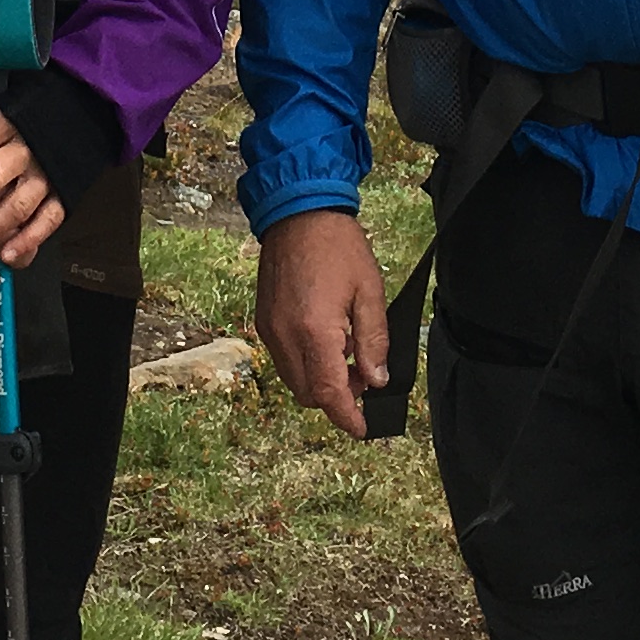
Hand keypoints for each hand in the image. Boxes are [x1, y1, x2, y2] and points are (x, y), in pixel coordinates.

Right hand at [254, 211, 390, 437]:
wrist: (298, 211)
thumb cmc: (338, 246)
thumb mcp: (370, 291)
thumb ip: (374, 340)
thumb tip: (376, 380)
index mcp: (314, 331)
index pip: (329, 394)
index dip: (347, 417)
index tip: (363, 429)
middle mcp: (285, 336)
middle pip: (308, 394)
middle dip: (336, 397)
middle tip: (364, 375)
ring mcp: (269, 329)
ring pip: (293, 379)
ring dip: (319, 380)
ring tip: (347, 351)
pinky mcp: (263, 319)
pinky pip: (283, 358)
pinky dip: (305, 362)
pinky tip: (326, 336)